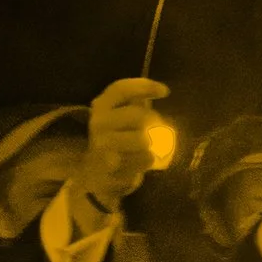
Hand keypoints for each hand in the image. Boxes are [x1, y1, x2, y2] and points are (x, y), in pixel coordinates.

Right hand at [75, 78, 168, 211]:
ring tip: (144, 149)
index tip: (165, 91)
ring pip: (145, 139)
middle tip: (155, 130)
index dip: (144, 87)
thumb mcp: (119, 116)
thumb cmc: (115, 139)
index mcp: (100, 107)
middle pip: (141, 116)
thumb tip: (162, 90)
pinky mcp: (115, 168)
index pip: (121, 89)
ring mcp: (104, 147)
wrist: (96, 174)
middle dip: (155, 123)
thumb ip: (135, 101)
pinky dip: (150, 160)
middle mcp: (99, 124)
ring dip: (152, 145)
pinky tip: (140, 162)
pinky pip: (147, 159)